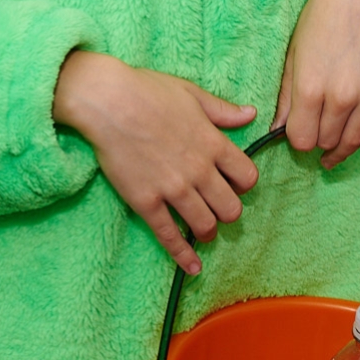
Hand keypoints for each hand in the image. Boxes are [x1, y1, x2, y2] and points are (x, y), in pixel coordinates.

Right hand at [53, 50, 258, 275]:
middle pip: (231, 208)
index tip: (235, 184)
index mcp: (213, 143)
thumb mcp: (192, 94)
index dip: (244, 184)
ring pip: (205, 225)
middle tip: (218, 208)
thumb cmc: (148, 91)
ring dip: (208, 231)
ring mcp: (173, 189)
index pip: (247, 177)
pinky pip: (170, 236)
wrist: (108, 101)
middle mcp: (199, 170)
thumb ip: (223, 111)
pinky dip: (184, 256)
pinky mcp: (147, 202)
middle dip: (228, 212)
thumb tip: (251, 114)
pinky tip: (193, 268)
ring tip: (203, 231)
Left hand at [277, 0, 359, 180]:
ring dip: (340, 147)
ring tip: (331, 149)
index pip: (301, 139)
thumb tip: (278, 132)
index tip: (296, 131)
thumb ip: (286, 97)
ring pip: (353, 139)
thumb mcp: (293, 54)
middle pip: (326, 141)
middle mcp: (343, 94)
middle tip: (315, 129)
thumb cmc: (319, 18)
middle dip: (318, 139)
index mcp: (311, 86)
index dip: (296, 139)